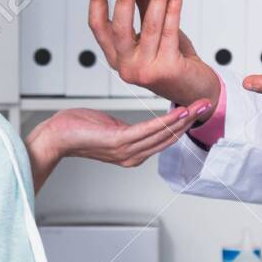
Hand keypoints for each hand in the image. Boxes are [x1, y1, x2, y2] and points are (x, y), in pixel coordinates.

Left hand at [27, 103, 213, 187]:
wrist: (54, 137)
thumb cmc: (76, 129)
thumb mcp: (110, 128)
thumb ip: (128, 129)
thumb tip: (140, 126)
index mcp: (132, 153)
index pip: (164, 138)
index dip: (183, 124)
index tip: (196, 109)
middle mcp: (132, 156)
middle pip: (168, 138)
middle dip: (189, 121)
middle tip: (206, 105)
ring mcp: (126, 152)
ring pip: (162, 135)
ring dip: (182, 120)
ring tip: (197, 107)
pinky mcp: (118, 143)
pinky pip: (147, 131)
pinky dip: (165, 122)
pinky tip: (177, 113)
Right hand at [88, 0, 219, 108]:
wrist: (195, 90)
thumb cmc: (172, 60)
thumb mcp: (153, 32)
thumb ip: (144, 7)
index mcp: (116, 56)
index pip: (98, 26)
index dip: (96, 1)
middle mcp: (127, 66)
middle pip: (120, 28)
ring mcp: (146, 70)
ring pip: (150, 27)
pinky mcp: (167, 69)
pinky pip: (170, 33)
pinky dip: (174, 10)